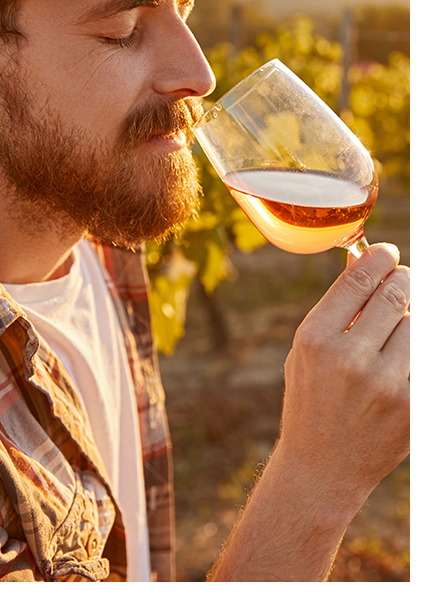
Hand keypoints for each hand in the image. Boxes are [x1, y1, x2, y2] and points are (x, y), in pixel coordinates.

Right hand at [276, 242, 409, 514]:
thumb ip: (338, 306)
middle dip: (402, 283)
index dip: (379, 258)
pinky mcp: (412, 406)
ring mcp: (386, 385)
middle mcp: (350, 359)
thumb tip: (364, 260)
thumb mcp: (307, 349)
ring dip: (409, 321)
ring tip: (392, 335)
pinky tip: (399, 357)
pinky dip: (413, 351)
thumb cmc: (312, 399)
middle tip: (401, 283)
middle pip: (396, 295)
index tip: (388, 253)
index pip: (359, 281)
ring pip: (416, 324)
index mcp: (316, 340)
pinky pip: (421, 355)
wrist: (323, 468)